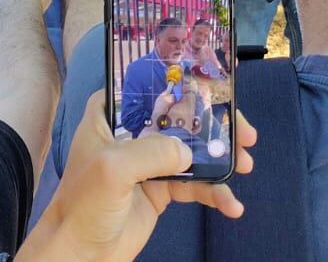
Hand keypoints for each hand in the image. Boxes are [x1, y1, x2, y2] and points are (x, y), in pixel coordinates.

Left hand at [17, 93, 253, 261]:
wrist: (81, 251)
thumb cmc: (83, 203)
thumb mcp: (112, 169)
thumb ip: (151, 153)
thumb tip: (188, 152)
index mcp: (110, 114)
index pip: (149, 86)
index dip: (182, 82)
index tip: (217, 84)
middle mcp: (131, 132)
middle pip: (179, 116)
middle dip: (214, 123)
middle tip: (244, 133)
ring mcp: (147, 161)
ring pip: (192, 149)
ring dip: (220, 157)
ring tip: (246, 165)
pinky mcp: (160, 189)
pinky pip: (194, 184)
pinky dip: (214, 192)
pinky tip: (231, 205)